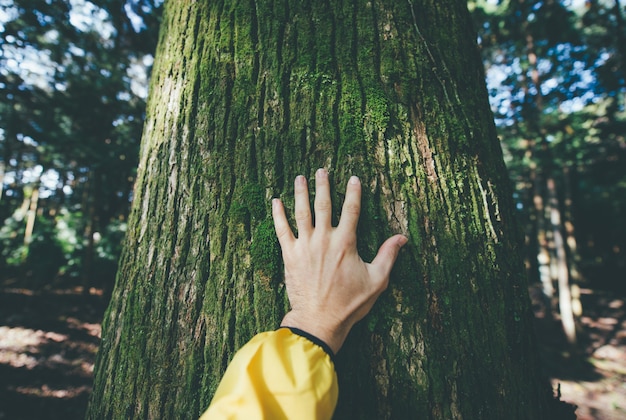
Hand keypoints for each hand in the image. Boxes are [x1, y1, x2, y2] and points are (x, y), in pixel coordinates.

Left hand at [272, 168, 407, 353]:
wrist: (319, 320)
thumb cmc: (349, 303)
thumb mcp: (376, 281)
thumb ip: (388, 256)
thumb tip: (402, 238)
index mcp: (346, 243)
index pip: (352, 210)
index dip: (354, 192)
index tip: (354, 178)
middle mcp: (324, 239)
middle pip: (323, 205)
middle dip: (323, 185)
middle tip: (322, 170)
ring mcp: (305, 246)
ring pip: (301, 212)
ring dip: (301, 193)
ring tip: (300, 177)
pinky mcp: (290, 256)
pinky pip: (281, 230)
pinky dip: (278, 215)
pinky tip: (276, 201)